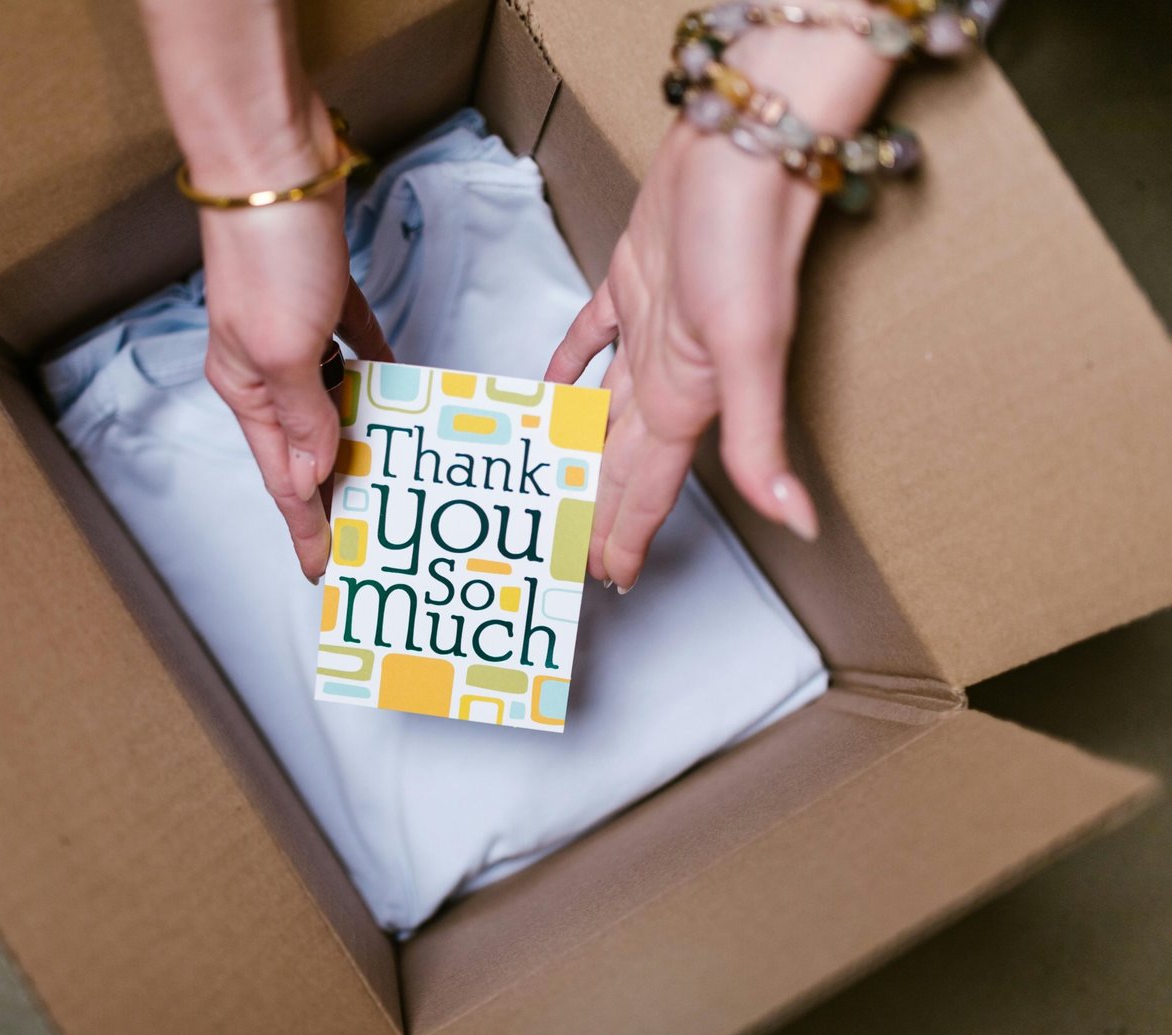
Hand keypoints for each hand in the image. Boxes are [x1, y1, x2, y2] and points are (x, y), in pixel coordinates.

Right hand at [198, 104, 393, 582]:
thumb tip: (311, 476)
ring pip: (335, 398)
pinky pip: (356, 345)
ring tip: (393, 471)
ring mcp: (295, 327)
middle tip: (368, 532)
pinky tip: (400, 388)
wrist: (274, 164)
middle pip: (308, 444)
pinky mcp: (324, 291)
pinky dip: (376, 369)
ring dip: (361, 432)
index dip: (305, 525)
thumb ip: (303, 416)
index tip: (324, 569)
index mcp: (247, 387)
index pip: (282, 477)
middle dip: (334, 489)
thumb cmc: (268, 254)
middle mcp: (268, 365)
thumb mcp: (285, 351)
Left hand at [546, 15, 893, 591]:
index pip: (647, 486)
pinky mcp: (631, 281)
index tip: (607, 574)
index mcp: (688, 399)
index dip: (626, 532)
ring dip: (576, 445)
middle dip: (595, 506)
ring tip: (547, 478)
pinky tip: (549, 382)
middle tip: (563, 545)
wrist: (743, 147)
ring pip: (599, 407)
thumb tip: (800, 522)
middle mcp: (667, 373)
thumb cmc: (747, 238)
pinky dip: (568, 363)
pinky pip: (590, 337)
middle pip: (618, 458)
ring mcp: (648, 329)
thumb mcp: (750, 352)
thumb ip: (760, 442)